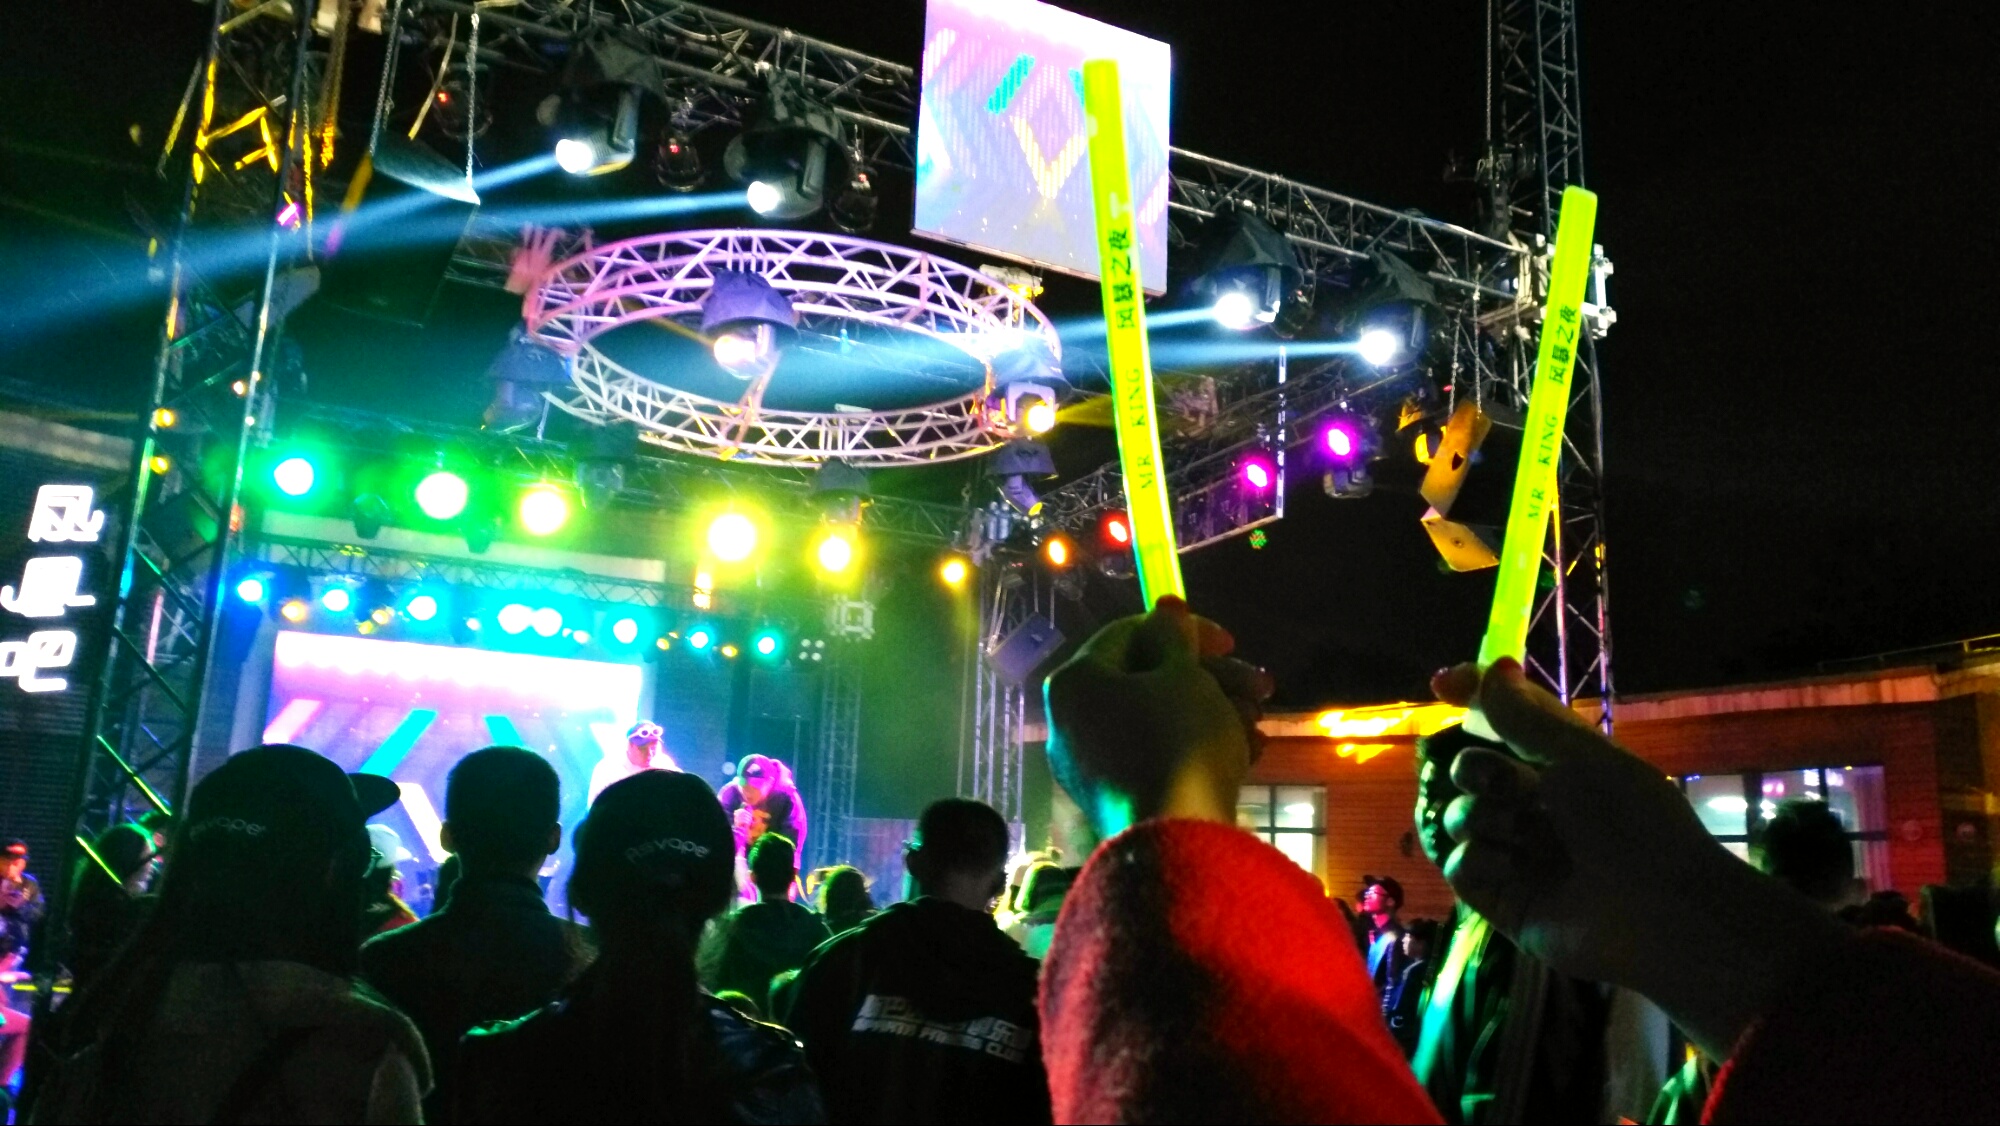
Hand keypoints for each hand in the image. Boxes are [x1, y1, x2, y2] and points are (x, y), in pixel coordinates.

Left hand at [1044, 597, 1271, 840]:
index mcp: (1075, 681)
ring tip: (1258, 726)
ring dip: (1216, 713)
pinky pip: (1158, 758)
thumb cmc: (1177, 741)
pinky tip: (1248, 754)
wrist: (1177, 843)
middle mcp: (1071, 721)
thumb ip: (1175, 636)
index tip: (1231, 642)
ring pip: (1159, 720)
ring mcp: (1092, 766)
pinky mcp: (1119, 800)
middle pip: (1148, 680)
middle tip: (1262, 687)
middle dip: (1212, 679)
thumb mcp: (1185, 676)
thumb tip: (1165, 605)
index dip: (1185, 629)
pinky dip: (1200, 749)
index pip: (1129, 633)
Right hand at [1430, 659, 1846, 1056]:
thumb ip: (1524, 715)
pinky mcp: (1502, 899)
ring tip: (1519, 833)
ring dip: (1481, 816)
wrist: (1658, 912)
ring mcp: (1517, 854)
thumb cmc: (1630, 822)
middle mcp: (1537, 807)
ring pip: (1459, 816)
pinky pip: (1461, 865)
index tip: (1442, 685)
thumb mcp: (1580, 756)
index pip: (1506, 722)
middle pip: (1471, 769)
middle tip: (1511, 784)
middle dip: (1479, 770)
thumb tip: (1491, 668)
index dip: (1473, 700)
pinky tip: (1509, 868)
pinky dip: (1478, 860)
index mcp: (1564, 767)